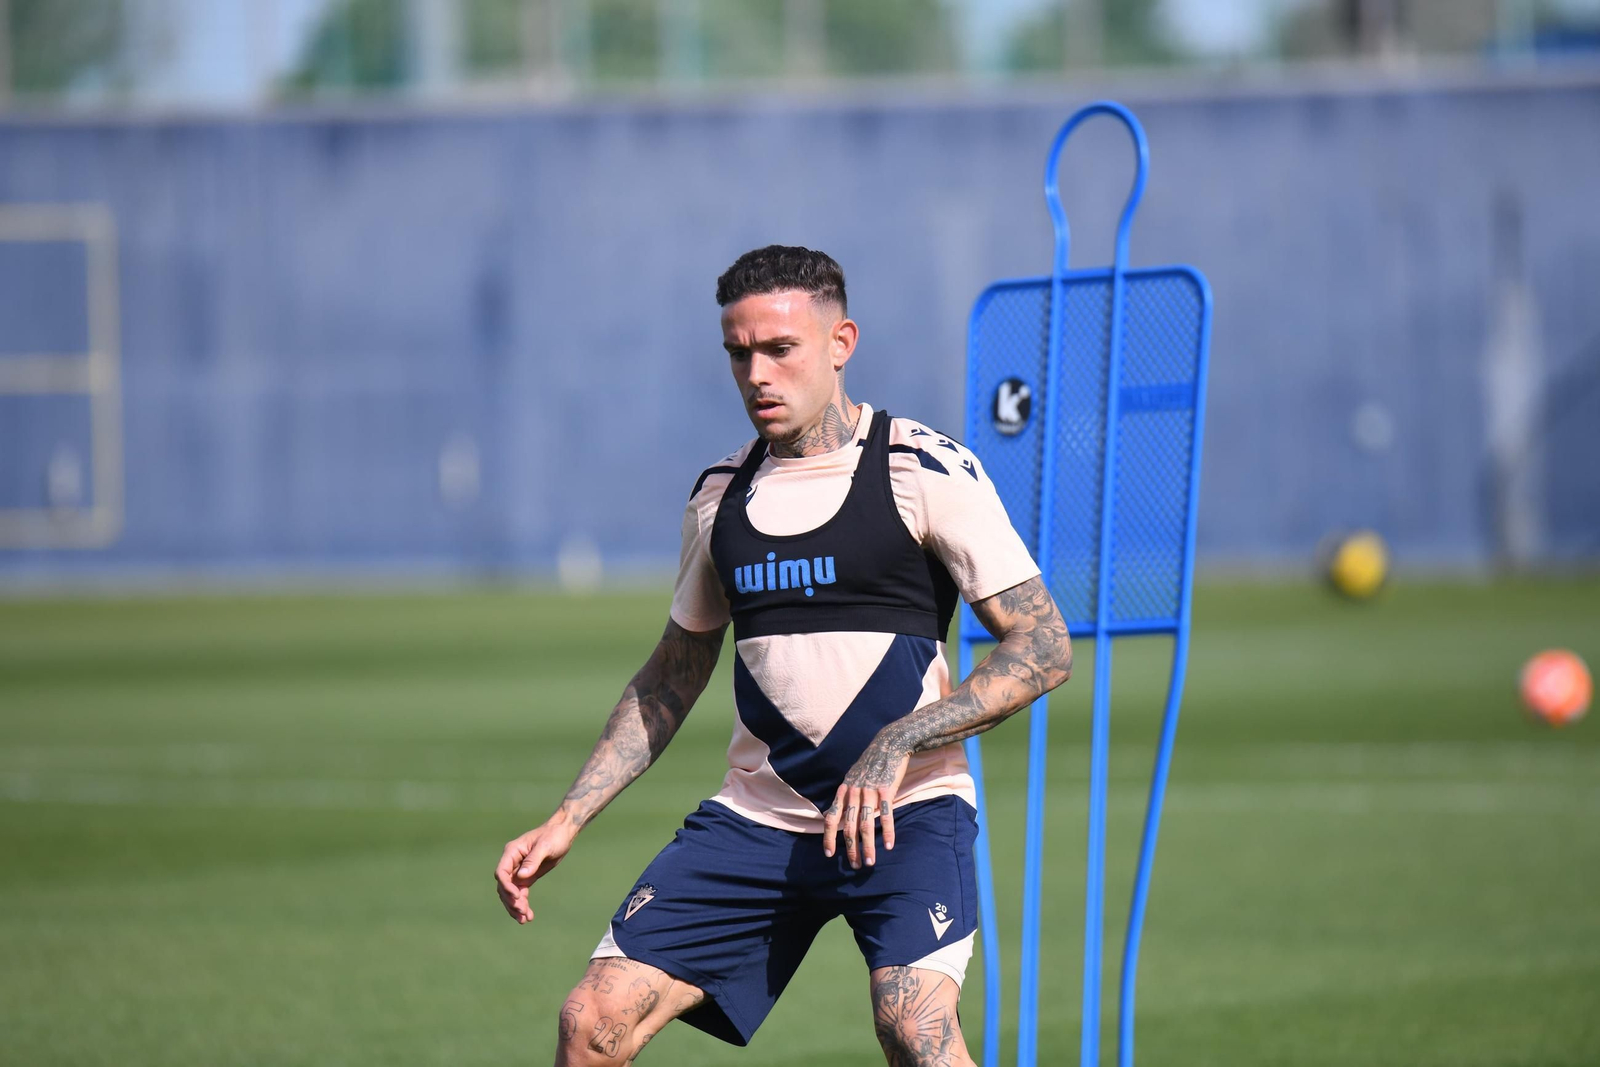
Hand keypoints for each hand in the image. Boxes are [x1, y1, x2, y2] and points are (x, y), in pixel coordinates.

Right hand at [494, 815, 576, 923]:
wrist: (563, 833)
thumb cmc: (554, 835)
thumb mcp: (545, 846)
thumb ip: (533, 860)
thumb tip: (521, 876)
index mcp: (512, 852)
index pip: (502, 872)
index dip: (506, 886)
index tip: (517, 896)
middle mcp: (512, 862)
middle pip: (504, 886)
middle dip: (511, 900)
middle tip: (522, 912)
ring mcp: (518, 871)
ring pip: (511, 893)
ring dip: (516, 907)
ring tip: (524, 919)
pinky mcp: (527, 877)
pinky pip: (521, 893)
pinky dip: (523, 904)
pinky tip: (528, 916)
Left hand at [822, 737, 910, 869]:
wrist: (889, 744)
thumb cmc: (871, 763)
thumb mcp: (853, 777)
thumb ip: (847, 795)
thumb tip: (839, 814)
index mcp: (844, 791)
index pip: (831, 818)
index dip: (829, 838)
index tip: (829, 854)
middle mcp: (853, 792)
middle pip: (849, 827)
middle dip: (851, 849)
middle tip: (855, 865)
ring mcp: (870, 791)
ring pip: (865, 825)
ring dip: (867, 846)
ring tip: (870, 862)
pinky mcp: (886, 790)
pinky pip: (885, 816)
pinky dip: (887, 832)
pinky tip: (888, 846)